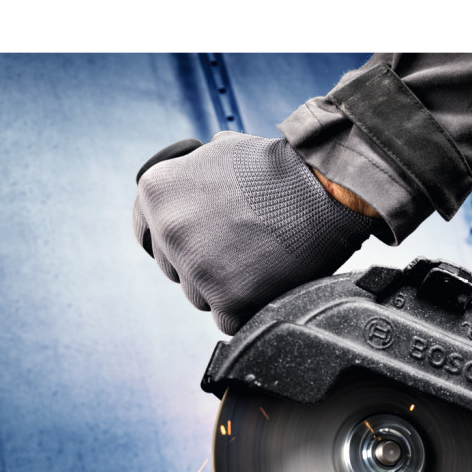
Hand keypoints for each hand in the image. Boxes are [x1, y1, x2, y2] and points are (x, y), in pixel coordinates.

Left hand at [133, 131, 373, 333]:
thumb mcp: (221, 150)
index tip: (201, 242)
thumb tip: (191, 188)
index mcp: (157, 191)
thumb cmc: (282, 168)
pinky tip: (266, 285)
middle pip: (176, 270)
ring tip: (260, 262)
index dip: (178, 240)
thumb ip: (193, 176)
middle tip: (242, 250)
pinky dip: (247, 310)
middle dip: (205, 264)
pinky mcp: (228, 298)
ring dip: (227, 288)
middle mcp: (169, 229)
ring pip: (201, 297)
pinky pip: (227, 321)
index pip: (147, 234)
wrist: (323, 188)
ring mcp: (197, 267)